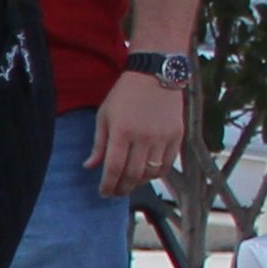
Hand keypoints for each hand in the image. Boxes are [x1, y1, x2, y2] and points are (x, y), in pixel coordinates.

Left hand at [92, 67, 188, 197]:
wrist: (155, 75)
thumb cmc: (125, 94)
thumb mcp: (104, 116)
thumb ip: (99, 144)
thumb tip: (90, 166)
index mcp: (122, 132)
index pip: (114, 168)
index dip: (108, 185)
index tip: (104, 192)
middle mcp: (143, 137)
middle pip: (133, 175)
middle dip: (121, 188)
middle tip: (115, 193)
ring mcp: (162, 137)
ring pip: (151, 172)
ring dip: (138, 183)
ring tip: (129, 183)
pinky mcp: (177, 135)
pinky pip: (167, 164)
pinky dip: (156, 174)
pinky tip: (147, 174)